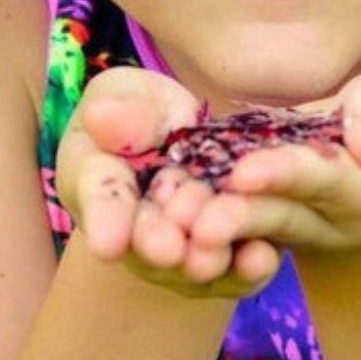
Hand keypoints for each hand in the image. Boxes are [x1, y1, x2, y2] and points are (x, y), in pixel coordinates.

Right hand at [56, 66, 282, 295]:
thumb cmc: (139, 108)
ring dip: (204, 260)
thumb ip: (119, 109)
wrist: (182, 128)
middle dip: (158, 244)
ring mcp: (182, 245)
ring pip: (191, 261)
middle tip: (169, 250)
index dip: (104, 220)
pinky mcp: (229, 248)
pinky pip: (237, 265)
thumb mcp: (124, 94)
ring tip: (214, 257)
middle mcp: (136, 228)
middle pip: (146, 240)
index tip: (108, 243)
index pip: (99, 200)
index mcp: (98, 185)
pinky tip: (262, 256)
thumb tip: (102, 116)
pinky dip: (248, 265)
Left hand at [184, 68, 360, 256]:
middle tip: (197, 222)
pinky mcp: (266, 205)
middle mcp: (333, 223)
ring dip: (210, 218)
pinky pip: (232, 205)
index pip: (329, 185)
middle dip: (238, 215)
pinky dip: (200, 200)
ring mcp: (297, 221)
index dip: (288, 176)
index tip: (245, 171)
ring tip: (172, 217)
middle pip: (282, 215)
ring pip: (250, 219)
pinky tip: (164, 195)